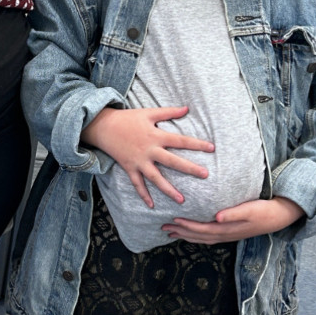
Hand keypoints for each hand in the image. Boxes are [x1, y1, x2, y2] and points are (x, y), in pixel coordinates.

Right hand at [81, 105, 213, 207]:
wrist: (103, 127)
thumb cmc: (127, 118)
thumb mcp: (148, 112)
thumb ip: (169, 112)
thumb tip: (187, 108)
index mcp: (156, 135)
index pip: (181, 141)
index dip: (197, 144)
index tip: (212, 148)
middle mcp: (149, 150)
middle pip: (172, 161)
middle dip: (189, 168)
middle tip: (205, 175)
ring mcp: (139, 161)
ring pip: (156, 178)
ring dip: (169, 189)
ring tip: (182, 200)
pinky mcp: (129, 168)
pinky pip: (137, 184)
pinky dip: (143, 195)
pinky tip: (152, 206)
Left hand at [162, 196, 305, 243]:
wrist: (279, 216)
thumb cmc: (264, 210)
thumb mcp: (249, 209)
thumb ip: (233, 213)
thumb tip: (216, 217)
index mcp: (227, 229)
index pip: (201, 229)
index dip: (186, 226)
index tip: (172, 220)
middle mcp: (225, 235)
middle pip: (197, 235)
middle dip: (180, 232)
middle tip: (163, 227)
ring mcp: (228, 235)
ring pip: (202, 238)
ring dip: (186, 236)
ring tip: (171, 232)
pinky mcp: (230, 233)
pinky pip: (208, 237)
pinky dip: (196, 236)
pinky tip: (191, 233)